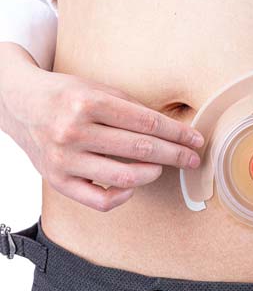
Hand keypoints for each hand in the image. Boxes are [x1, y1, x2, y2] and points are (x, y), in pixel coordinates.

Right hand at [0, 44, 203, 211]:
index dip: (177, 133)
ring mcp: (64, 160)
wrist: (18, 104)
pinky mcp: (57, 182)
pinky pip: (100, 200)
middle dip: (175, 155)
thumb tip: (172, 129)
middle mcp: (73, 132)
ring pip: (124, 176)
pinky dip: (124, 196)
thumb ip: (132, 108)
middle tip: (193, 159)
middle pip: (140, 148)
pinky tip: (133, 185)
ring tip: (162, 168)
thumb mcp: (98, 89)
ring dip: (153, 173)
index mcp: (87, 103)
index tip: (196, 139)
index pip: (147, 123)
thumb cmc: (65, 95)